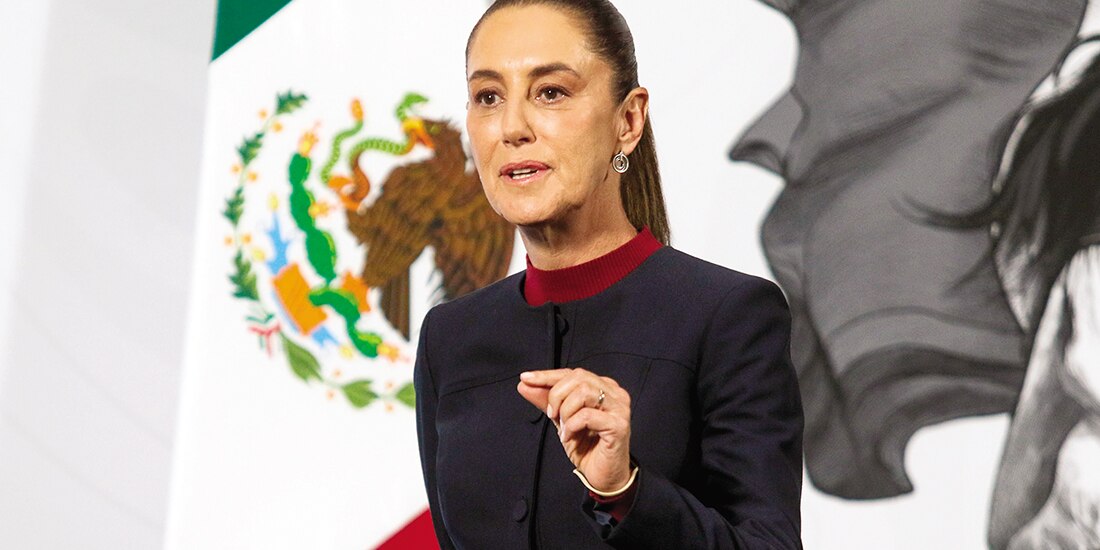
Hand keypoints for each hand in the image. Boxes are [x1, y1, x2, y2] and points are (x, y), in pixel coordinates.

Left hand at [517, 368, 632, 491]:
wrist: (602, 476)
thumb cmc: (587, 448)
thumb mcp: (561, 420)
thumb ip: (546, 401)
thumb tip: (525, 384)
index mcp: (603, 387)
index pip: (572, 373)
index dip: (547, 375)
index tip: (526, 378)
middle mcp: (615, 393)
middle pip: (578, 378)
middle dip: (556, 396)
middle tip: (552, 415)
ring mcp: (619, 408)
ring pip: (583, 393)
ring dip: (565, 411)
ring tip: (564, 428)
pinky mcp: (618, 425)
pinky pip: (586, 415)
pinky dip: (571, 426)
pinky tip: (569, 437)